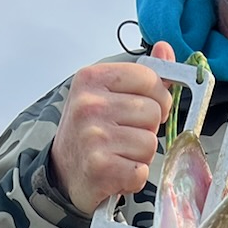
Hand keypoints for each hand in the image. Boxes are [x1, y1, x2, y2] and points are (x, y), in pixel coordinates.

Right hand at [50, 42, 175, 217]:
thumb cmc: (90, 133)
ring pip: (150, 143)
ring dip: (141, 156)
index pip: (149, 79)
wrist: (63, 174)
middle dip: (147, 129)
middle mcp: (89, 104)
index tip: (140, 111)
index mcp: (91, 79)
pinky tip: (117, 173)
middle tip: (124, 138)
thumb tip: (165, 49)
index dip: (156, 98)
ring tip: (119, 155)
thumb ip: (140, 75)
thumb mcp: (107, 95)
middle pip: (154, 112)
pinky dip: (134, 178)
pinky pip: (141, 171)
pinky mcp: (100, 168)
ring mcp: (94, 136)